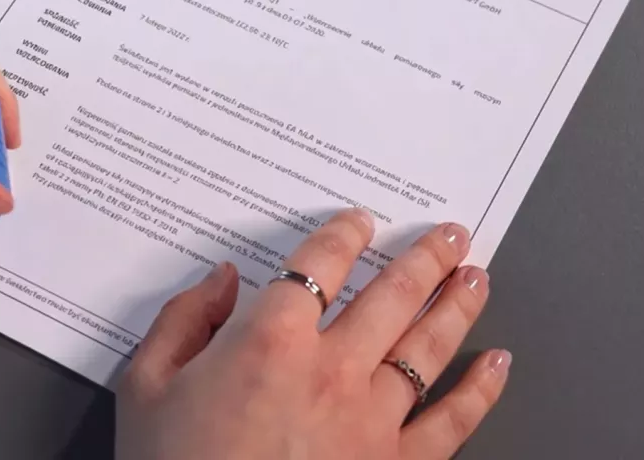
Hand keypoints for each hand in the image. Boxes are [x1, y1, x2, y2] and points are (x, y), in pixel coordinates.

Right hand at [118, 210, 507, 458]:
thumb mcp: (146, 387)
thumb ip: (181, 320)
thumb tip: (219, 280)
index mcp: (269, 340)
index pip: (319, 264)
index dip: (344, 234)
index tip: (360, 221)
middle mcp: (330, 369)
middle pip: (392, 296)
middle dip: (425, 257)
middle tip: (450, 234)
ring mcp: (371, 420)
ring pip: (427, 346)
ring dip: (456, 304)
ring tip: (476, 275)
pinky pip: (453, 422)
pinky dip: (481, 391)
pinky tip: (498, 364)